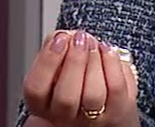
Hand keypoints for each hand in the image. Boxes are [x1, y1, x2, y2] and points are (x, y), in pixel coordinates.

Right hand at [23, 30, 139, 126]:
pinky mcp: (118, 114)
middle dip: (74, 61)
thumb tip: (61, 36)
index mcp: (43, 106)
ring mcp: (93, 120)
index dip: (47, 61)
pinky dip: (112, 62)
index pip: (35, 90)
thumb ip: (53, 52)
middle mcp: (65, 119)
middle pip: (66, 98)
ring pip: (93, 94)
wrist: (103, 112)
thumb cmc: (74, 85)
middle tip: (80, 38)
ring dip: (94, 60)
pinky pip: (117, 89)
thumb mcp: (54, 69)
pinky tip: (107, 49)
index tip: (59, 39)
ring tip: (92, 42)